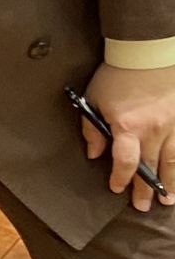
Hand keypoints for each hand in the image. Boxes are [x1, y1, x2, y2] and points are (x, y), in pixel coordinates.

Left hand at [81, 62, 174, 213]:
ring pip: (173, 160)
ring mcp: (174, 125)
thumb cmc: (117, 75)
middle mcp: (154, 130)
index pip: (126, 162)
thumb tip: (94, 154)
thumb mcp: (94, 100)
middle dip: (146, 188)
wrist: (147, 52)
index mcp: (128, 127)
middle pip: (151, 166)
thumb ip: (93, 129)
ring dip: (171, 182)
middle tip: (143, 206)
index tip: (116, 188)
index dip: (122, 178)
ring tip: (169, 200)